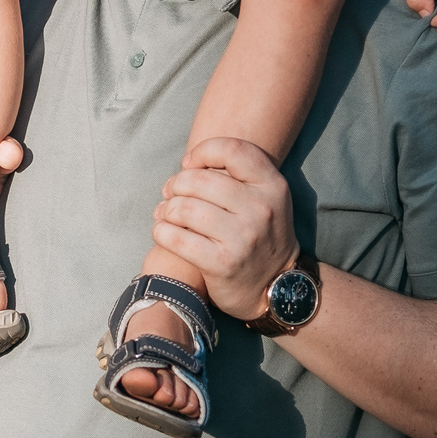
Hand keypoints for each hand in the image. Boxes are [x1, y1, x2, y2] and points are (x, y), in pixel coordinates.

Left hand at [151, 137, 299, 320]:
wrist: (275, 288)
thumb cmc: (261, 234)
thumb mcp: (266, 199)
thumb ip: (236, 175)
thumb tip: (186, 165)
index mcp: (273, 186)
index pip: (232, 150)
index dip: (204, 151)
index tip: (190, 164)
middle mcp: (261, 209)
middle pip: (198, 179)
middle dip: (176, 184)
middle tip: (171, 193)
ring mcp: (242, 238)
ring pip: (183, 208)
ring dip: (166, 209)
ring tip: (167, 214)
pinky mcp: (222, 263)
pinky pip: (175, 237)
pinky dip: (161, 231)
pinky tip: (163, 231)